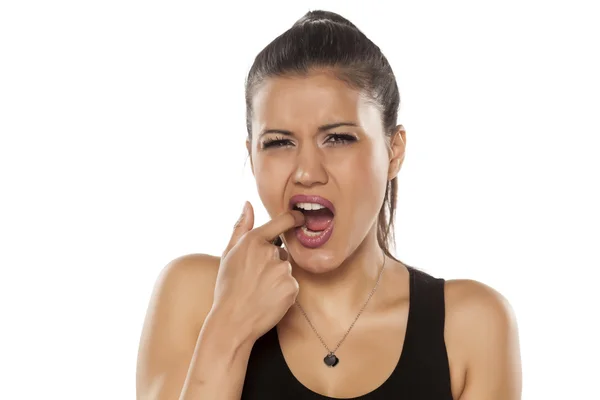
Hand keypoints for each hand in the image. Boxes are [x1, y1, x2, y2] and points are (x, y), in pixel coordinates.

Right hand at [212, 201, 304, 341]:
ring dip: (277, 277)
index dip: (294, 218)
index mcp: (253, 240)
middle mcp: (270, 252)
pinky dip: (283, 291)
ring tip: (260, 290)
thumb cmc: (227, 287)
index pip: (282, 221)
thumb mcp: (228, 254)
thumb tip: (248, 204)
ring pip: (286, 269)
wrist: (232, 321)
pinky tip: (268, 299)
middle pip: (281, 251)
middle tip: (255, 278)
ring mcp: (282, 270)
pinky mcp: (292, 287)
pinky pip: (291, 285)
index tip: (301, 217)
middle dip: (272, 261)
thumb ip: (241, 227)